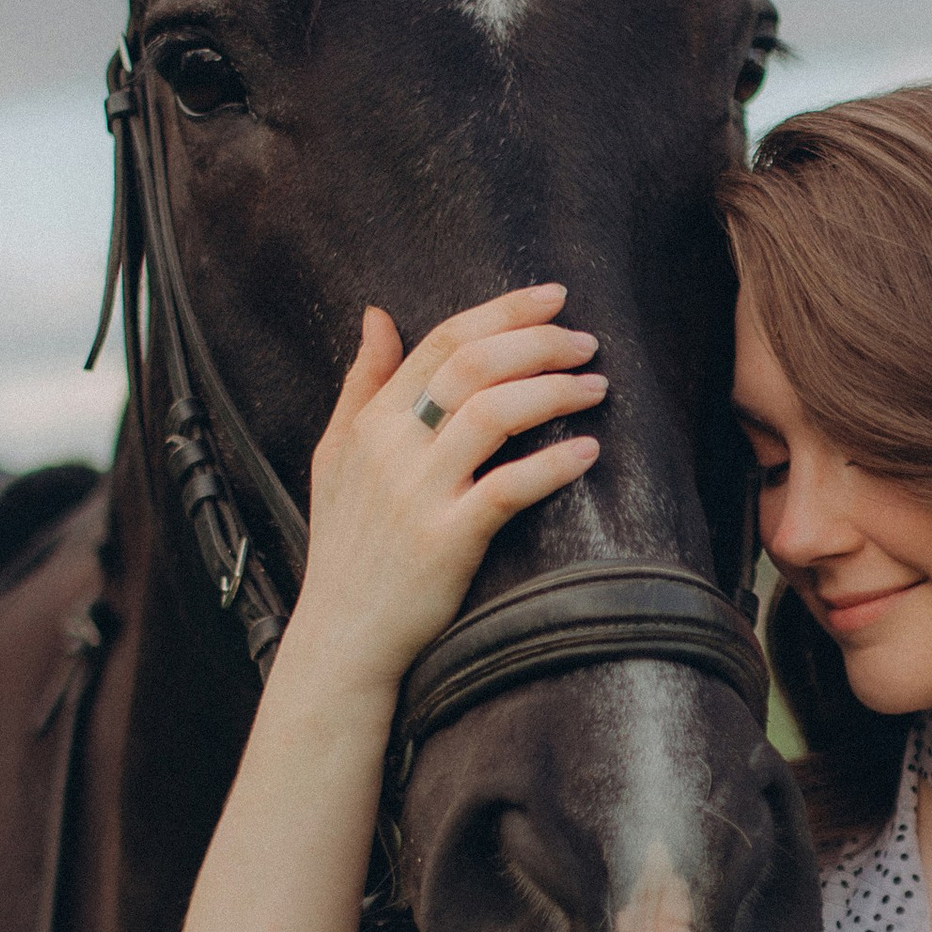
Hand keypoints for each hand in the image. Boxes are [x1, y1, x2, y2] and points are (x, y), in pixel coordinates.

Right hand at [283, 286, 604, 698]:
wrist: (342, 635)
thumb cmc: (346, 548)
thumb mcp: (335, 456)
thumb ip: (360, 383)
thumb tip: (376, 315)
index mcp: (371, 421)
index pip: (442, 341)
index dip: (503, 311)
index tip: (553, 297)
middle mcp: (392, 447)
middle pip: (474, 364)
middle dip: (539, 342)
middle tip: (587, 344)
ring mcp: (418, 493)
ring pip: (494, 412)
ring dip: (554, 391)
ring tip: (596, 388)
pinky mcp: (446, 540)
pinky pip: (508, 487)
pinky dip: (553, 464)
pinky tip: (588, 451)